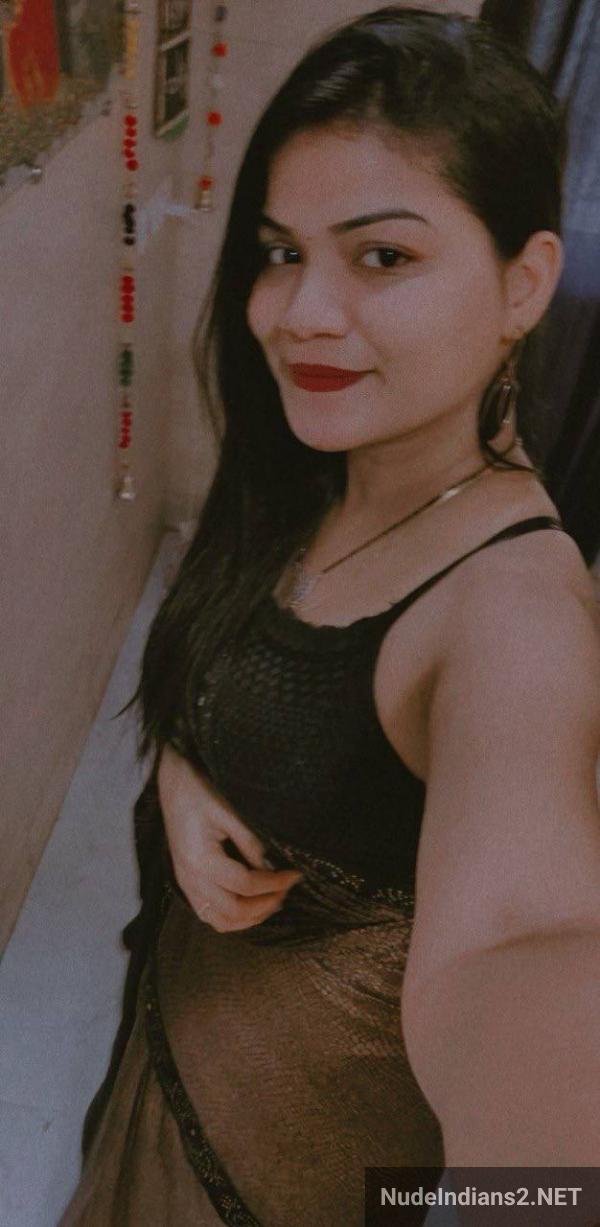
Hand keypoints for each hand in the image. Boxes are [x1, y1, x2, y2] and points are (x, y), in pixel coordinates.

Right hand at [157, 744, 303, 931]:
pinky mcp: (187, 884)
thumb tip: (271, 868)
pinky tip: (251, 905)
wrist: (172, 786)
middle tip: (286, 889)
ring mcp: (186, 885)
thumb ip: (249, 842)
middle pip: (234, 910)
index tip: (295, 876)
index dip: (275, 884)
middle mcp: (190, 879)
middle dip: (266, 904)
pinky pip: (210, 915)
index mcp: (200, 860)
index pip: (245, 884)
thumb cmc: (199, 793)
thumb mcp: (228, 811)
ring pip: (221, 921)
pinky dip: (234, 918)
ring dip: (251, 917)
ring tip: (273, 901)